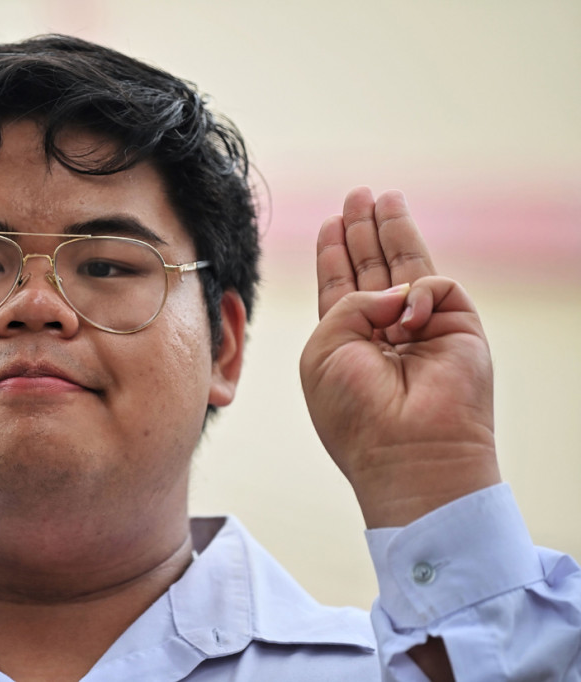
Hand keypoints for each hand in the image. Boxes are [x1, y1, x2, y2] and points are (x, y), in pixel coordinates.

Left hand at [300, 187, 499, 527]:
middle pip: (374, 269)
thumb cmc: (354, 408)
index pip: (342, 288)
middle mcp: (384, 333)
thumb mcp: (325, 347)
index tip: (331, 223)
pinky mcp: (460, 328)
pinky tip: (405, 320)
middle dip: (363, 232)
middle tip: (356, 196)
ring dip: (391, 230)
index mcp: (347, 342)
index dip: (335, 254)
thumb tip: (397, 289)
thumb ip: (347, 301)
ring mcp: (424, 330)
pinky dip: (417, 294)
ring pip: (408, 267)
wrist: (405, 449)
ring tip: (380, 197)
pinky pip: (435, 286)